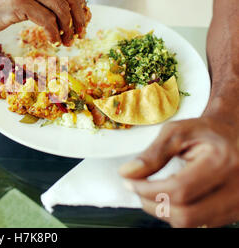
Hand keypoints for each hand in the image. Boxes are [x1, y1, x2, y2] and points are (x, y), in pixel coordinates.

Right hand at [0, 0, 86, 45]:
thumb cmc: (3, 0)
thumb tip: (80, 4)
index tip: (83, 16)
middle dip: (78, 16)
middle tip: (81, 32)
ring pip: (59, 7)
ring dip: (68, 28)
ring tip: (67, 40)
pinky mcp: (19, 1)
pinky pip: (47, 20)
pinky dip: (54, 33)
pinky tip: (54, 41)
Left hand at [119, 116, 238, 227]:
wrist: (234, 136)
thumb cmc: (207, 132)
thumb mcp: (178, 132)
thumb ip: (153, 154)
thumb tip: (127, 172)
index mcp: (222, 162)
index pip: (179, 190)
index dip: (147, 190)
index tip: (130, 181)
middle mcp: (235, 187)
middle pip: (186, 215)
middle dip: (153, 204)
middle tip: (137, 188)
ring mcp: (237, 204)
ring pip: (192, 224)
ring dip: (164, 211)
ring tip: (152, 191)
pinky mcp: (235, 213)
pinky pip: (200, 224)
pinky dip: (179, 213)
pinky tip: (171, 197)